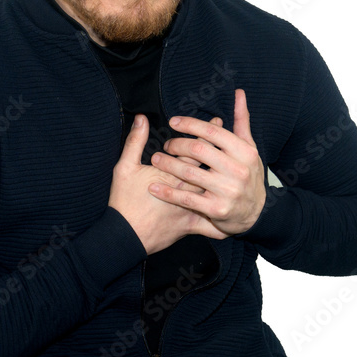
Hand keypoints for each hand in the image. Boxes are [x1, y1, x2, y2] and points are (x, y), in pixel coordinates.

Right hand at [109, 114, 229, 254]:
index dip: (208, 134)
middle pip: (210, 167)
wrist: (124, 237)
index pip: (197, 150)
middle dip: (222, 151)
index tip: (218, 121)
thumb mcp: (125, 168)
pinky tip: (233, 214)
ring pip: (213, 192)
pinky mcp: (190, 226)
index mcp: (172, 175)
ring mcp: (191, 210)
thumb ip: (134, 141)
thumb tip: (141, 118)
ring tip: (233, 167)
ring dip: (224, 179)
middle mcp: (186, 190)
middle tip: (232, 140)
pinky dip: (223, 220)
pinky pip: (212, 226)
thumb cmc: (124, 202)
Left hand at [149, 88, 266, 235]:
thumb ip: (241, 120)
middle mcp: (237, 170)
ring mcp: (228, 191)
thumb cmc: (249, 174)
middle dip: (177, 145)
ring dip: (168, 165)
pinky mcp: (217, 210)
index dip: (190, 124)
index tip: (173, 122)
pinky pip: (187, 199)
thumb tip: (238, 93)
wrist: (256, 212)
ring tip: (156, 159)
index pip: (212, 132)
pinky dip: (168, 193)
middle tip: (166, 144)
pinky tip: (154, 187)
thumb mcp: (249, 147)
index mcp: (245, 151)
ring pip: (189, 173)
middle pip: (198, 150)